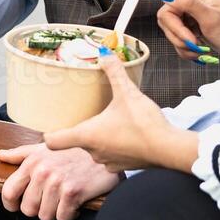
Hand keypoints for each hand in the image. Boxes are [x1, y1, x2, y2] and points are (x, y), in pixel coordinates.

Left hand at [0, 143, 120, 219]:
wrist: (104, 149)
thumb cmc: (73, 150)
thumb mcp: (45, 147)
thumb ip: (20, 153)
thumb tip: (0, 156)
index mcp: (32, 162)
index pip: (8, 192)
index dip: (10, 204)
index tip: (16, 207)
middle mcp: (42, 172)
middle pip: (28, 209)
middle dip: (38, 209)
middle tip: (51, 200)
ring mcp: (57, 182)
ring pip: (45, 216)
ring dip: (55, 212)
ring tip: (63, 200)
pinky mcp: (73, 192)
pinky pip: (62, 217)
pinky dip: (70, 214)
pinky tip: (75, 202)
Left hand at [44, 53, 197, 173]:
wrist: (169, 149)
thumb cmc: (144, 123)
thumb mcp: (127, 92)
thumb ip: (114, 71)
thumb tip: (105, 52)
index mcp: (87, 135)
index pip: (54, 141)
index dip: (50, 133)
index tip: (52, 125)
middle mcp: (93, 152)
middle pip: (77, 142)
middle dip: (83, 128)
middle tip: (91, 114)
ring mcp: (108, 163)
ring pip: (95, 149)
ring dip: (100, 138)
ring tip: (112, 123)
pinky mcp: (124, 167)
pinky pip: (112, 156)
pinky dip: (116, 147)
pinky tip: (127, 135)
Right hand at [155, 0, 219, 66]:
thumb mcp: (210, 18)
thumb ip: (186, 3)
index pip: (166, 10)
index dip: (175, 28)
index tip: (191, 39)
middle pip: (167, 23)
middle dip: (180, 39)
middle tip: (196, 45)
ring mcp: (190, 13)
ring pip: (171, 33)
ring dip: (184, 47)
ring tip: (201, 50)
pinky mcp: (192, 26)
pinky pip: (179, 39)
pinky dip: (187, 49)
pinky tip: (201, 51)